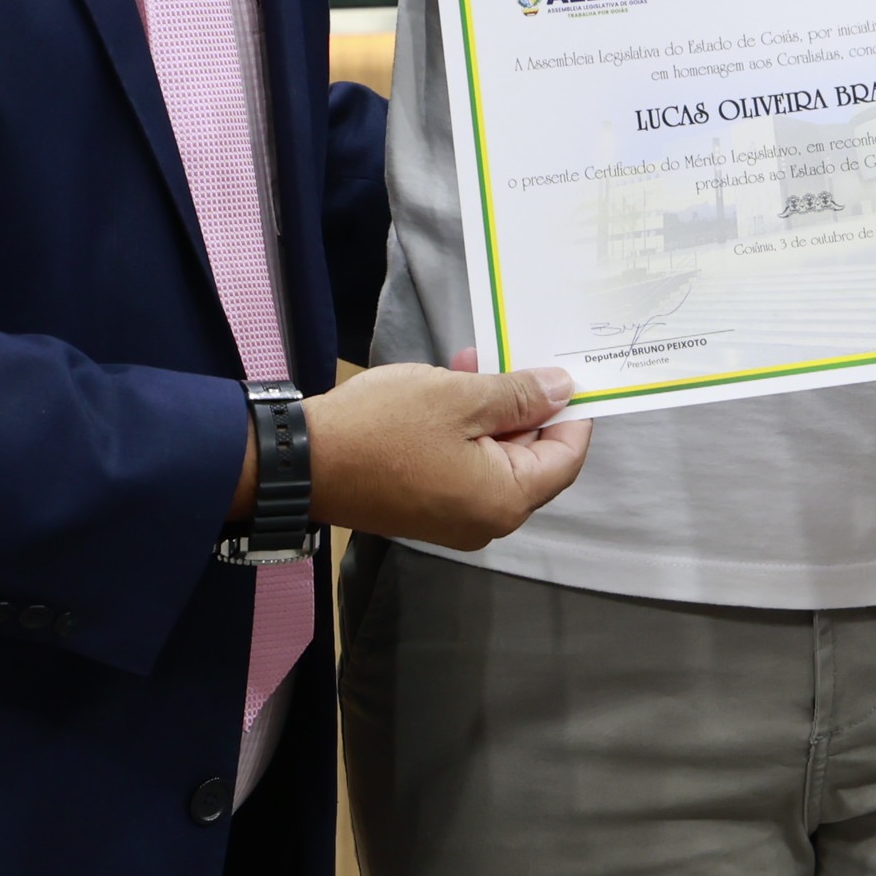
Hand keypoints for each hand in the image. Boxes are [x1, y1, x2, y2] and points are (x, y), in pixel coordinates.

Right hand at [303, 360, 591, 547]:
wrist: (303, 462)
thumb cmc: (383, 429)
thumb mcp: (458, 398)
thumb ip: (518, 395)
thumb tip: (563, 390)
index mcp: (505, 500)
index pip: (566, 456)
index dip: (572, 411)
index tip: (565, 370)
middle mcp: (487, 520)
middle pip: (533, 458)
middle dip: (525, 404)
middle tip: (507, 355)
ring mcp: (456, 517)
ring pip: (497, 457)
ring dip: (491, 409)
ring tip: (469, 363)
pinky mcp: (429, 507)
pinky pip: (467, 465)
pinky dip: (467, 429)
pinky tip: (449, 389)